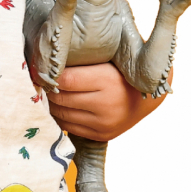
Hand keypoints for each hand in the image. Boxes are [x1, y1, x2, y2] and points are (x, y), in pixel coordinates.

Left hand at [48, 62, 171, 141]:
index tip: (43, 69)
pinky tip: (60, 107)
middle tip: (42, 82)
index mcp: (106, 80)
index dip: (50, 74)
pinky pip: (71, 128)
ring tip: (49, 94)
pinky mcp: (103, 135)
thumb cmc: (122, 71)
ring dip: (52, 105)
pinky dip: (62, 118)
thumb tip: (52, 57)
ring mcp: (104, 123)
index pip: (66, 79)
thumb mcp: (106, 59)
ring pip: (63, 115)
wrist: (148, 97)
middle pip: (62, 99)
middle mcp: (105, 104)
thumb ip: (82, 58)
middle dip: (49, 90)